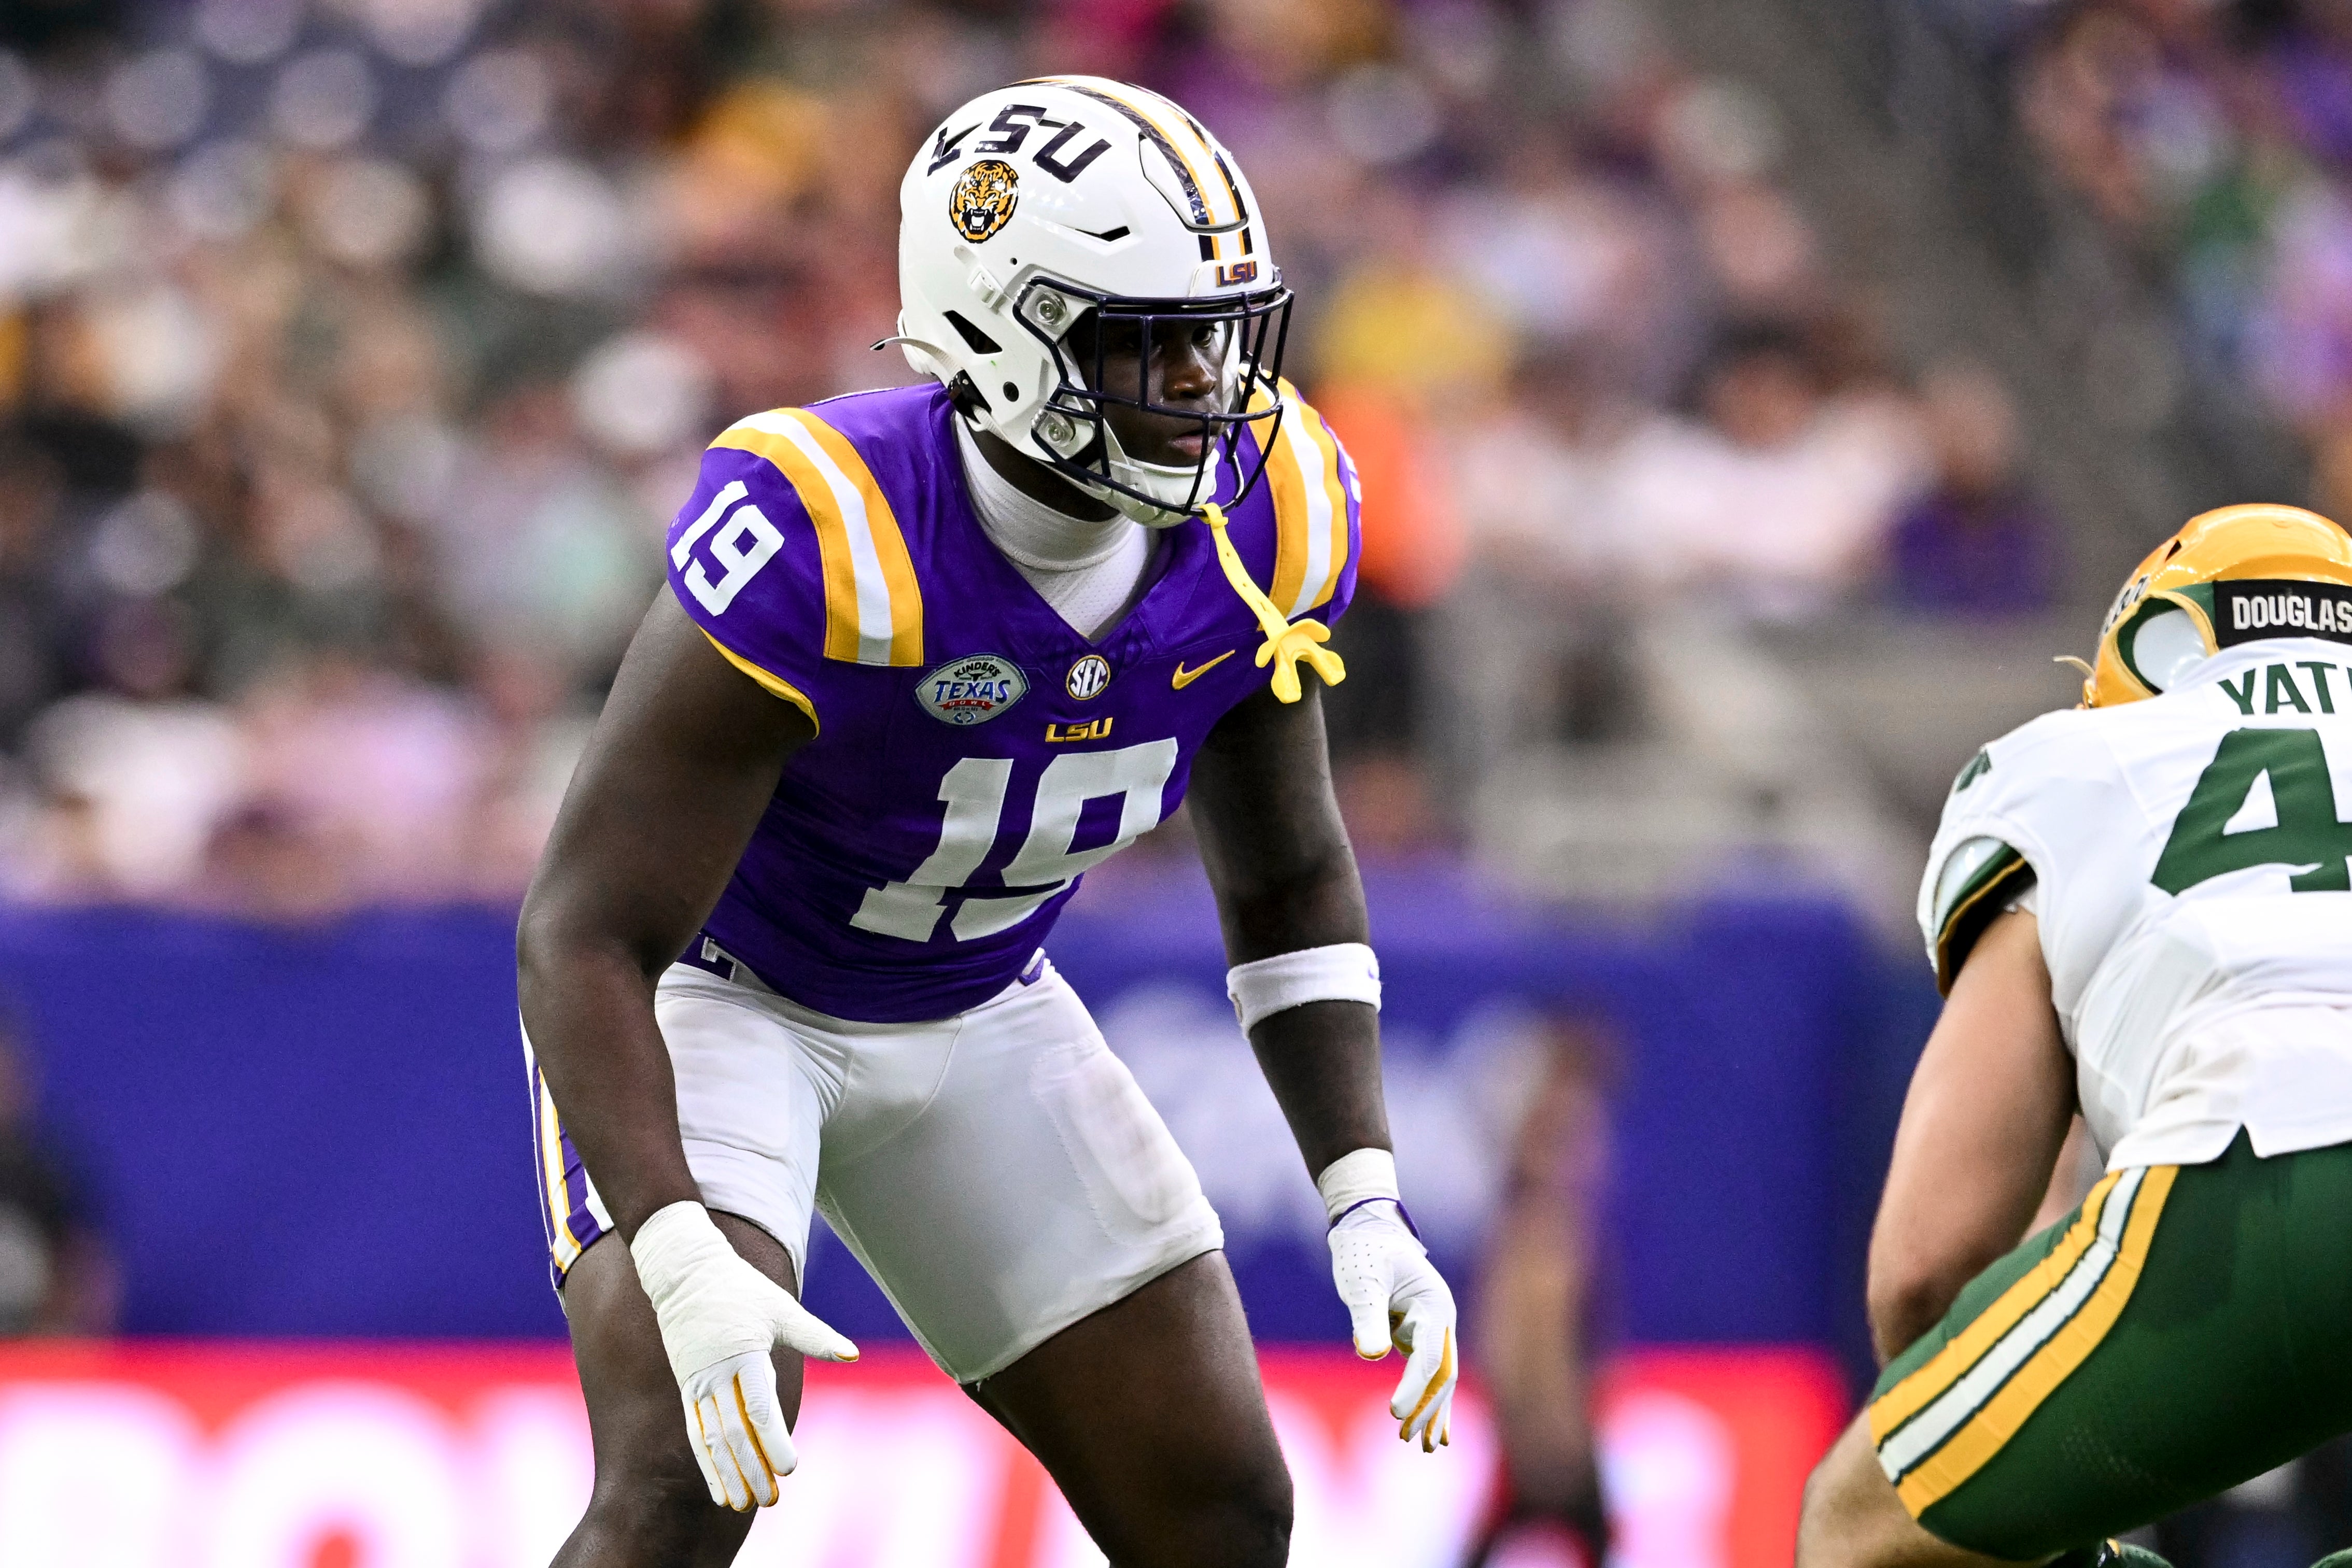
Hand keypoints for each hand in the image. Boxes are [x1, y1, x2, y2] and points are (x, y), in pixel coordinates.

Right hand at [629, 1202, 858, 1509]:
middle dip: (752, 1468)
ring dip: (728, 1474)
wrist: (685, 1274)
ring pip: (711, 1438)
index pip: (758, 1406)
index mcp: (743, 1354)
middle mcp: (715, 1374)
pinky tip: (719, 1490)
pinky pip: (695, 1433)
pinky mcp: (686, 1388)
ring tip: (744, 1505)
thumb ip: (815, 1335)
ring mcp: (696, 1383)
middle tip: (772, 1498)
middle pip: (733, 1431)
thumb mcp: (781, 1307)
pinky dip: (707, 1464)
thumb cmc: (741, 1289)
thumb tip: (852, 1354)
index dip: (773, 1440)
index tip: (788, 1468)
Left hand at [1328, 1201, 1457, 1450]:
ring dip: (1431, 1410)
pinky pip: (1427, 1372)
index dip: (1413, 1388)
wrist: (1368, 1228)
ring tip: (1426, 1446)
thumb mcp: (1362, 1282)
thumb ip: (1367, 1317)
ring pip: (1438, 1378)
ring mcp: (1433, 1328)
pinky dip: (1427, 1398)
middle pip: (1441, 1373)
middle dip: (1426, 1408)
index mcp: (1434, 1305)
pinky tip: (1431, 1429)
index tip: (1394, 1413)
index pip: (1428, 1357)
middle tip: (1408, 1438)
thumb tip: (1372, 1355)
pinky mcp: (1419, 1334)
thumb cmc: (1363, 1252)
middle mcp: (1441, 1319)